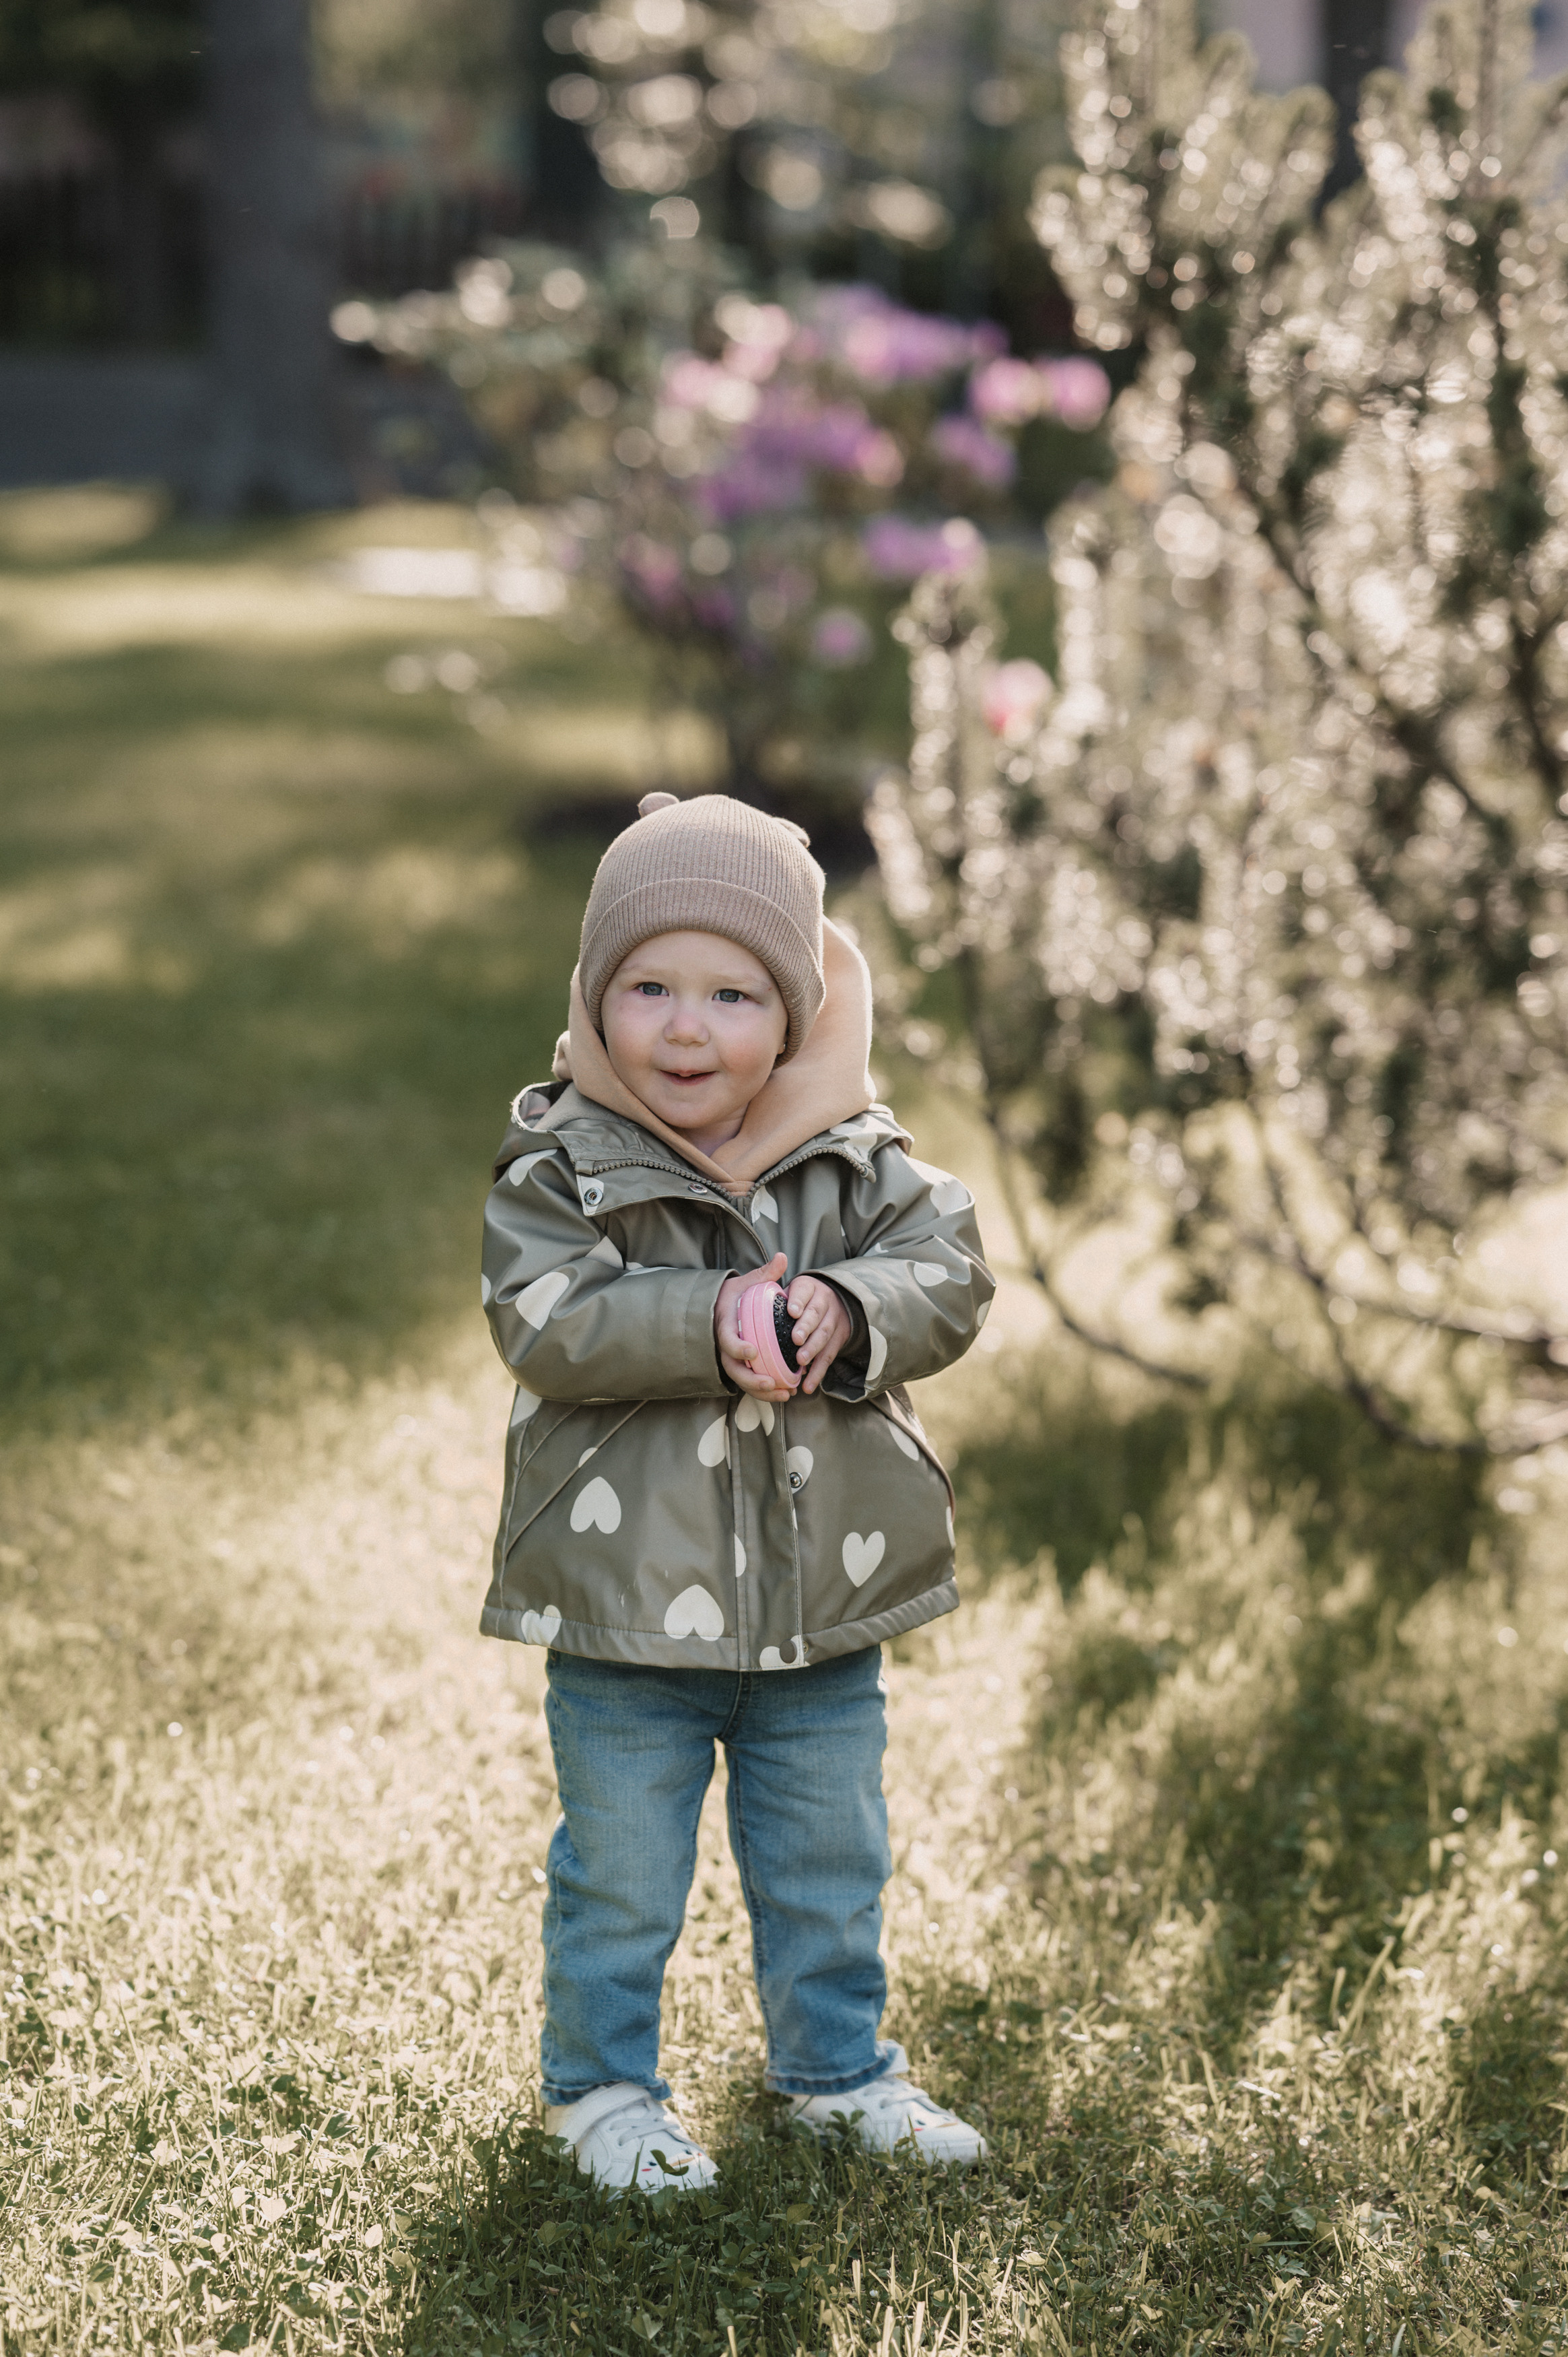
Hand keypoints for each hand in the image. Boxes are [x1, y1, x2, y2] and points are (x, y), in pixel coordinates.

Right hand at [715, 1254, 795, 1400]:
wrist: (722, 1308)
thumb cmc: (736, 1295)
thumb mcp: (748, 1282)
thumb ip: (765, 1273)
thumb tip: (782, 1257)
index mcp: (725, 1324)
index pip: (726, 1339)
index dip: (737, 1347)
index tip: (752, 1351)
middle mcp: (725, 1346)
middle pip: (733, 1368)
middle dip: (751, 1379)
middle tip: (770, 1382)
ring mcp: (731, 1359)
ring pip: (742, 1381)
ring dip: (761, 1391)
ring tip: (784, 1393)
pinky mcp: (739, 1367)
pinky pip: (749, 1383)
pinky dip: (765, 1392)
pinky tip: (784, 1394)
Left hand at [784, 1274, 852, 1395]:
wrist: (834, 1301)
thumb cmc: (800, 1298)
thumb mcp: (790, 1289)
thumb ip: (775, 1293)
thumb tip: (757, 1298)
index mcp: (808, 1287)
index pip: (803, 1290)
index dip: (798, 1301)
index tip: (792, 1311)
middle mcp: (824, 1301)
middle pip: (816, 1313)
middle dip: (806, 1327)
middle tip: (796, 1339)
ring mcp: (833, 1320)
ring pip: (824, 1334)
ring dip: (813, 1349)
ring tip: (801, 1361)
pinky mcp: (838, 1339)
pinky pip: (829, 1356)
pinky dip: (818, 1372)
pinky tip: (807, 1385)